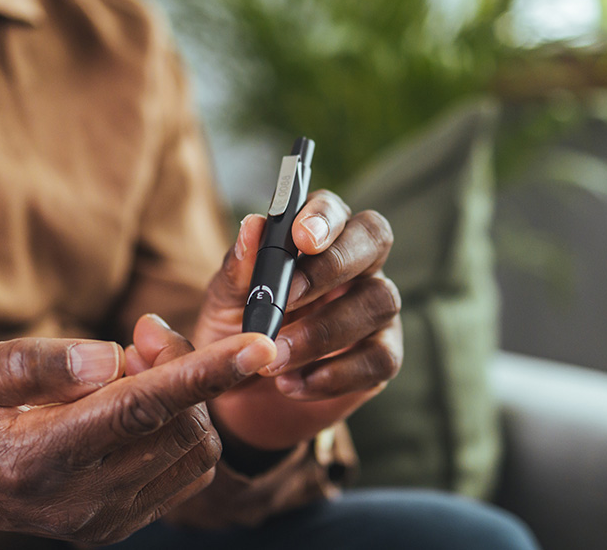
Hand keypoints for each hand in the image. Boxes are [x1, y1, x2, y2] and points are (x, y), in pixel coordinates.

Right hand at [0, 323, 276, 545]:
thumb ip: (35, 363)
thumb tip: (110, 356)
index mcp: (37, 459)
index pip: (140, 410)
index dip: (204, 373)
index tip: (258, 347)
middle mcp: (77, 501)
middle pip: (176, 425)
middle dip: (184, 367)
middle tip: (145, 334)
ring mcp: (101, 520)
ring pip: (191, 450)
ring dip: (187, 399)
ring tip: (137, 368)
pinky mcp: (116, 524)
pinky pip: (183, 473)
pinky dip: (182, 428)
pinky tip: (143, 404)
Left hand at [193, 190, 402, 451]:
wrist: (240, 397)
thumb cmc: (235, 333)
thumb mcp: (224, 303)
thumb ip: (240, 268)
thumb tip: (254, 226)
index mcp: (314, 237)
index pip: (333, 208)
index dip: (323, 217)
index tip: (299, 238)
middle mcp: (354, 263)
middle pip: (374, 238)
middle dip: (334, 265)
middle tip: (288, 299)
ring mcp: (374, 308)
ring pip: (379, 301)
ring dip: (323, 332)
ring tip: (273, 360)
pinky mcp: (382, 355)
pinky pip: (380, 358)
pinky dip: (336, 374)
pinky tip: (294, 385)